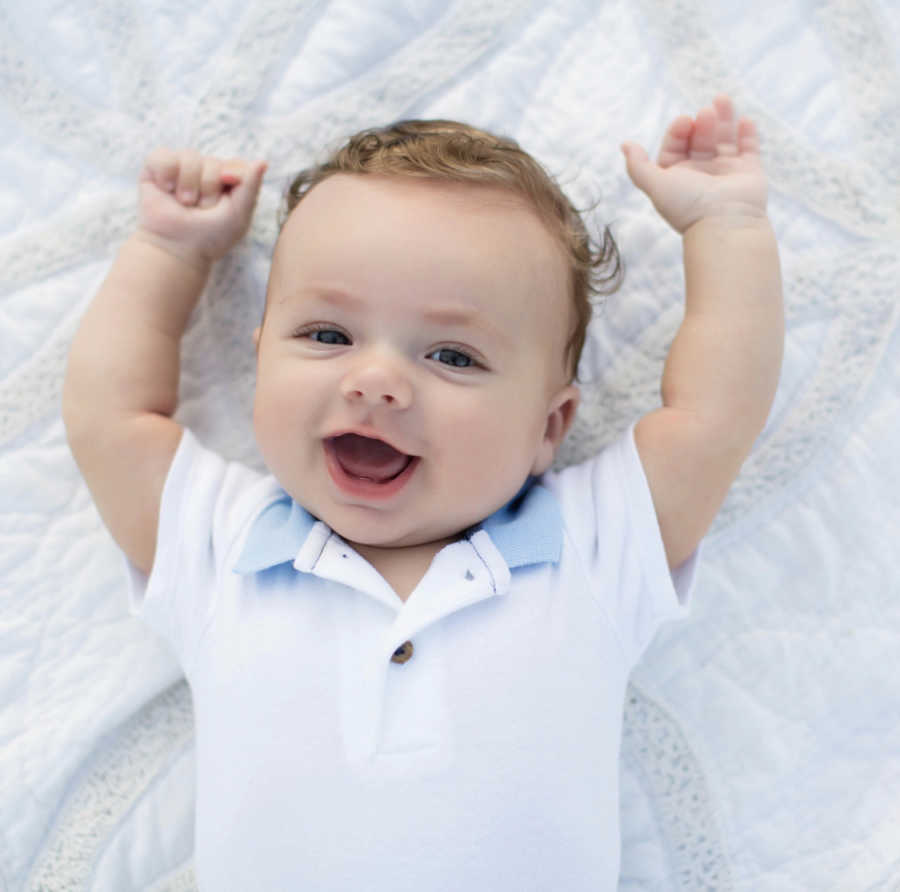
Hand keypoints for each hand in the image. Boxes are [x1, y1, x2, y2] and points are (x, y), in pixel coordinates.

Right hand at [136, 148, 267, 269]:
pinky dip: (165, 174)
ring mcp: (182, 168)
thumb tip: (263, 161)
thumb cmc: (211, 237)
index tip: (225, 193)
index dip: (231, 176)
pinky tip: (166, 190)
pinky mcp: (156, 168)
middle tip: (201, 209)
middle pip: (212, 162)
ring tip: (184, 203)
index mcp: (228, 182)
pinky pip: (162, 155)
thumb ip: (251, 187)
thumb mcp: (238, 215)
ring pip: (189, 156)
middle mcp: (206, 171)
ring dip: (188, 185)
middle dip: (208, 189)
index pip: (235, 164)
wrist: (177, 248)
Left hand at [622, 95, 766, 233]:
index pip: (675, 146)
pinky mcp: (749, 172)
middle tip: (704, 114)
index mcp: (677, 177)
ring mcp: (725, 172)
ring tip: (721, 99)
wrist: (723, 223)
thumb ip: (638, 166)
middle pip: (699, 139)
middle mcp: (701, 174)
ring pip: (724, 139)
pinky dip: (747, 133)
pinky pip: (748, 148)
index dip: (678, 131)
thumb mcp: (655, 185)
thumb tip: (625, 144)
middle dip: (701, 123)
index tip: (684, 121)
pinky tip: (743, 119)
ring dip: (723, 118)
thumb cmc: (687, 206)